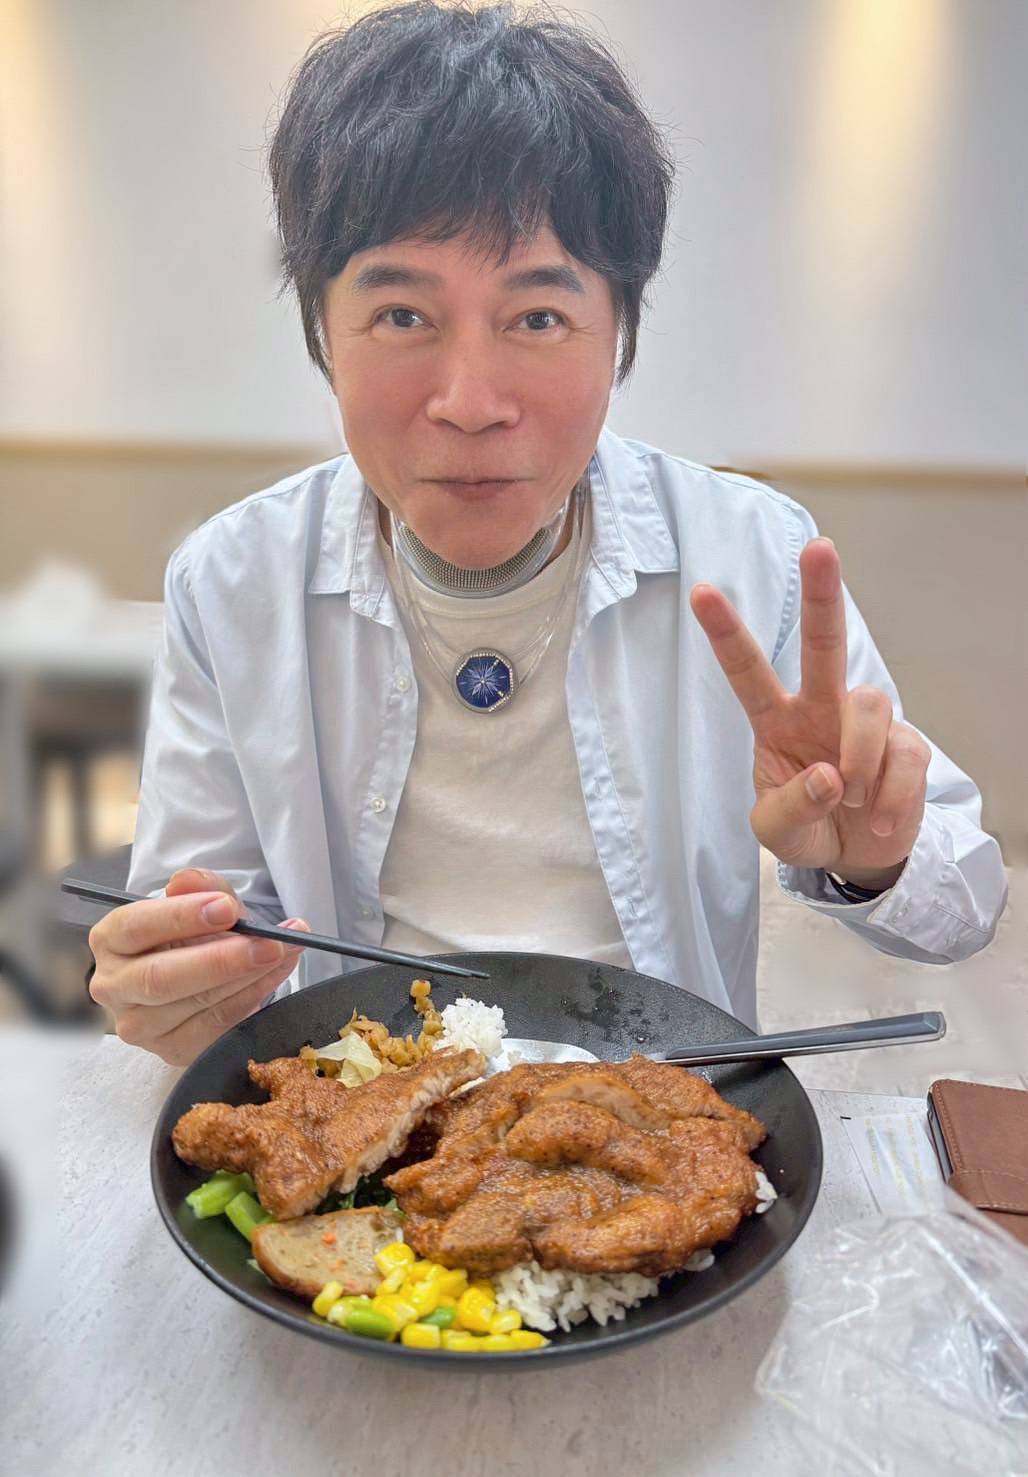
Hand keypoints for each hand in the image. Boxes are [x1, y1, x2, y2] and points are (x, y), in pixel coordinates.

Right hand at [88, 867, 310, 1065]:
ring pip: (194, 1004)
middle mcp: (113, 986)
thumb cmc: (192, 934)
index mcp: (110, 940)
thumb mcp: (199, 901)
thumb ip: (199, 887)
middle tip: (269, 943)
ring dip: (247, 978)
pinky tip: (274, 975)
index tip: (227, 908)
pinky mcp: (170, 1050)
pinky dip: (251, 998)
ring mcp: (138, 1026)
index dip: (181, 917)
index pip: (135, 927)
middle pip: (160, 977)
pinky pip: (215, 1026)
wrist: (200, 974)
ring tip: (283, 953)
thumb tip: (187, 881)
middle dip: (220, 959)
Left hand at [690, 537, 929, 886]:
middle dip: (821, 594)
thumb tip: (828, 776)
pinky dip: (890, 799)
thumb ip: (790, 808)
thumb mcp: (776, 832)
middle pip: (824, 642)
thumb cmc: (807, 828)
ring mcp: (866, 724)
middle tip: (819, 549)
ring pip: (868, 705)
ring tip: (850, 802)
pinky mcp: (907, 747)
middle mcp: (821, 708)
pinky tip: (878, 821)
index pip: (746, 671)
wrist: (855, 857)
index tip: (701, 592)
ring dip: (859, 761)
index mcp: (776, 720)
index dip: (725, 633)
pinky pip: (902, 759)